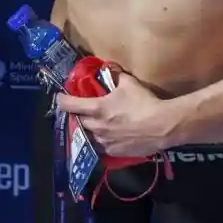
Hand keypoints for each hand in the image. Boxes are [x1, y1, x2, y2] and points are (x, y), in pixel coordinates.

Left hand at [55, 72, 176, 156]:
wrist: (162, 126)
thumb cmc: (143, 102)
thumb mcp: (127, 82)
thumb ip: (115, 75)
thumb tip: (110, 69)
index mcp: (96, 108)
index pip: (69, 105)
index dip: (62, 100)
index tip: (59, 98)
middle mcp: (97, 126)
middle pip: (78, 122)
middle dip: (77, 116)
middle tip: (81, 111)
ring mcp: (105, 142)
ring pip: (89, 137)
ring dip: (89, 130)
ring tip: (94, 125)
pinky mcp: (115, 153)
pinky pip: (102, 147)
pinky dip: (102, 141)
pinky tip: (109, 137)